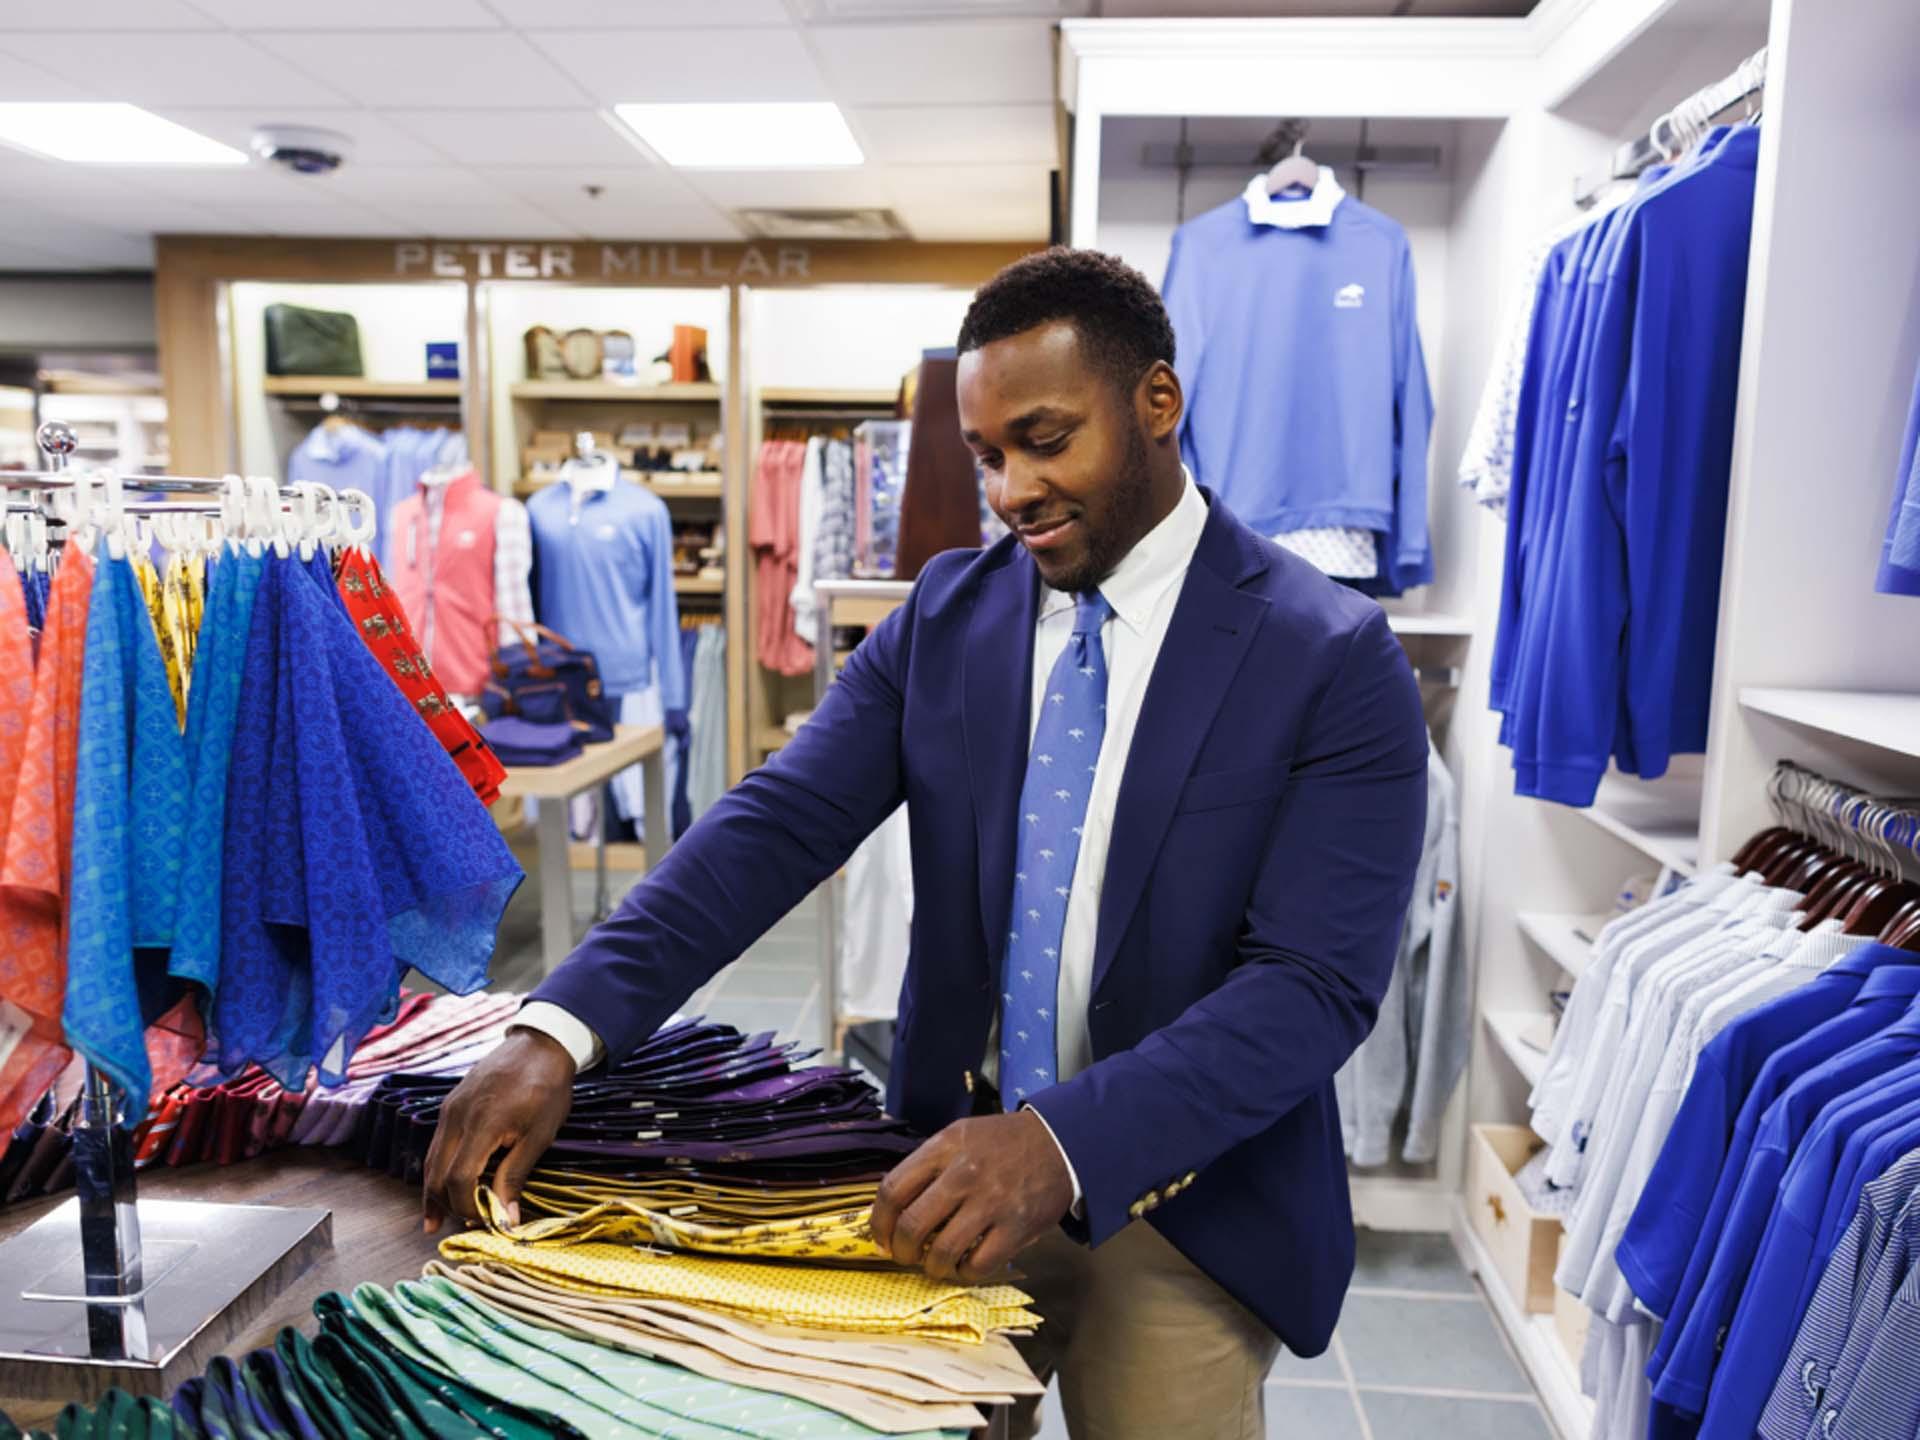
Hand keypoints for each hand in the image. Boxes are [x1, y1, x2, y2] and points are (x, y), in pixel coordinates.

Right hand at [421, 1028, 575, 1233]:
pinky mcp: (450, 1104)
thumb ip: (516, 1176)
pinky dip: (438, 1167)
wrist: (540, 1044)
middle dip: (444, 1205)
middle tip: (453, 1229)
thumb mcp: (539, 1136)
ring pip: (431, 1159)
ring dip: (434, 1190)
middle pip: (435, 1173)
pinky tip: (445, 1183)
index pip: (459, 1179)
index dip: (467, 1207)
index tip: (483, 1222)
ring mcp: (450, 1109)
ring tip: (436, 1219)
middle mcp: (456, 1116)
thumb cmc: (547, 1088)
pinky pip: (438, 1143)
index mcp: (481, 1124)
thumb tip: (506, 1219)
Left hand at [870, 1110, 1074, 1284]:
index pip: (893, 1189)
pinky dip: (964, 1273)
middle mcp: (964, 1173)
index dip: (879, 1222)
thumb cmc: (1003, 1142)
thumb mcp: (959, 1136)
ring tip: (934, 1264)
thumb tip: (894, 1208)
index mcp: (944, 1147)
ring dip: (931, 1267)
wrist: (1058, 1142)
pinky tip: (964, 1265)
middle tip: (905, 1256)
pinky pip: (977, 1265)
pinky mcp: (1016, 1227)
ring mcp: (991, 1202)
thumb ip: (928, 1165)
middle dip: (901, 1250)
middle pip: (912, 1225)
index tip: (881, 1237)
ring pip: (942, 1251)